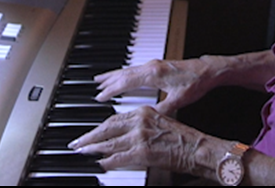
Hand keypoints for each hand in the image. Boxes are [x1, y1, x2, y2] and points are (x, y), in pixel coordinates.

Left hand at [68, 105, 219, 176]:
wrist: (197, 148)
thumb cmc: (182, 139)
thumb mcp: (159, 123)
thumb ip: (139, 127)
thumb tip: (121, 136)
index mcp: (144, 111)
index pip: (113, 119)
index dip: (98, 128)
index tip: (88, 133)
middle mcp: (140, 121)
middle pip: (106, 129)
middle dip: (89, 137)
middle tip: (76, 143)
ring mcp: (140, 137)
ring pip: (109, 144)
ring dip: (93, 149)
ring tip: (82, 153)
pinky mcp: (142, 153)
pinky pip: (118, 158)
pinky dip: (107, 162)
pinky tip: (100, 164)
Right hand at [94, 57, 218, 114]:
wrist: (208, 70)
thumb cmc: (196, 83)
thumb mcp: (179, 100)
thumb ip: (162, 110)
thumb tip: (147, 118)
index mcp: (154, 74)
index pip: (127, 82)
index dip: (112, 90)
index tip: (100, 96)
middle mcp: (151, 67)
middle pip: (124, 73)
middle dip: (108, 81)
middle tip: (95, 87)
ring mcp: (154, 65)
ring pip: (128, 69)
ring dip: (114, 75)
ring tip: (101, 80)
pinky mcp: (158, 66)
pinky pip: (135, 69)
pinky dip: (124, 73)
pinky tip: (122, 77)